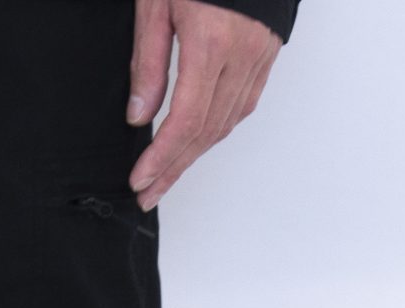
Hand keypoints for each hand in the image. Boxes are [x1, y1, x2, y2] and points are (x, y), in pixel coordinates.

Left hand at [125, 0, 278, 210]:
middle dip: (174, 168)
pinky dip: (215, 130)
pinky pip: (240, 107)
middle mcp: (241, 59)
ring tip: (166, 176)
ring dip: (194, 156)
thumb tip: (139, 116)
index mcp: (210, 44)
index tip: (141, 179)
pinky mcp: (264, 59)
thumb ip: (148, 60)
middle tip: (148, 192)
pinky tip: (196, 143)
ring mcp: (258, 61)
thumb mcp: (156, 3)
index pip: (185, 120)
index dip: (161, 157)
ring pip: (225, 125)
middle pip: (206, 133)